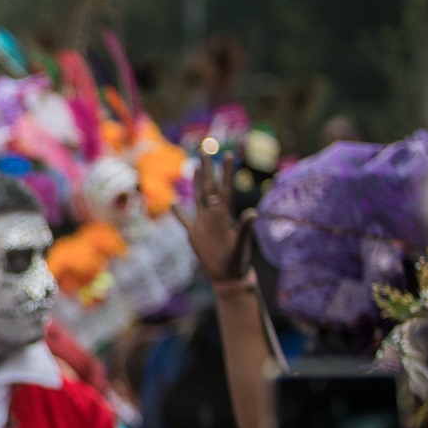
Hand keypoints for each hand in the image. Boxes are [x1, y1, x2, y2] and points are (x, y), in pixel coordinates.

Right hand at [173, 150, 257, 283]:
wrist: (228, 276)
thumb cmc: (238, 262)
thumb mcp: (241, 245)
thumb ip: (245, 229)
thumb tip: (253, 213)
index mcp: (224, 216)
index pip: (224, 189)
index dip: (226, 173)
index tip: (229, 155)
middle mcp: (213, 215)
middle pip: (209, 188)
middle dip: (207, 170)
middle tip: (205, 151)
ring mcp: (203, 223)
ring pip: (198, 198)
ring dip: (196, 182)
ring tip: (195, 167)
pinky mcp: (194, 234)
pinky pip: (184, 220)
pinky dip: (178, 213)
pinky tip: (174, 204)